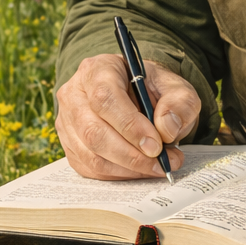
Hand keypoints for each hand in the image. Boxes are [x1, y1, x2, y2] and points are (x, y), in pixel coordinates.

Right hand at [55, 54, 201, 177]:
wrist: (138, 96)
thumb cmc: (153, 90)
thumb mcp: (176, 88)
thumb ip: (179, 104)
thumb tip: (166, 129)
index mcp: (98, 69)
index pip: (105, 98)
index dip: (129, 125)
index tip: (156, 145)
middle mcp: (74, 93)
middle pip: (93, 131)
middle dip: (130, 154)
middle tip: (162, 162)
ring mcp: (67, 121)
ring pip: (90, 155)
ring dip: (127, 168)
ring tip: (157, 166)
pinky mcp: (69, 145)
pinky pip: (90, 168)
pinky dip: (118, 174)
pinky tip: (139, 169)